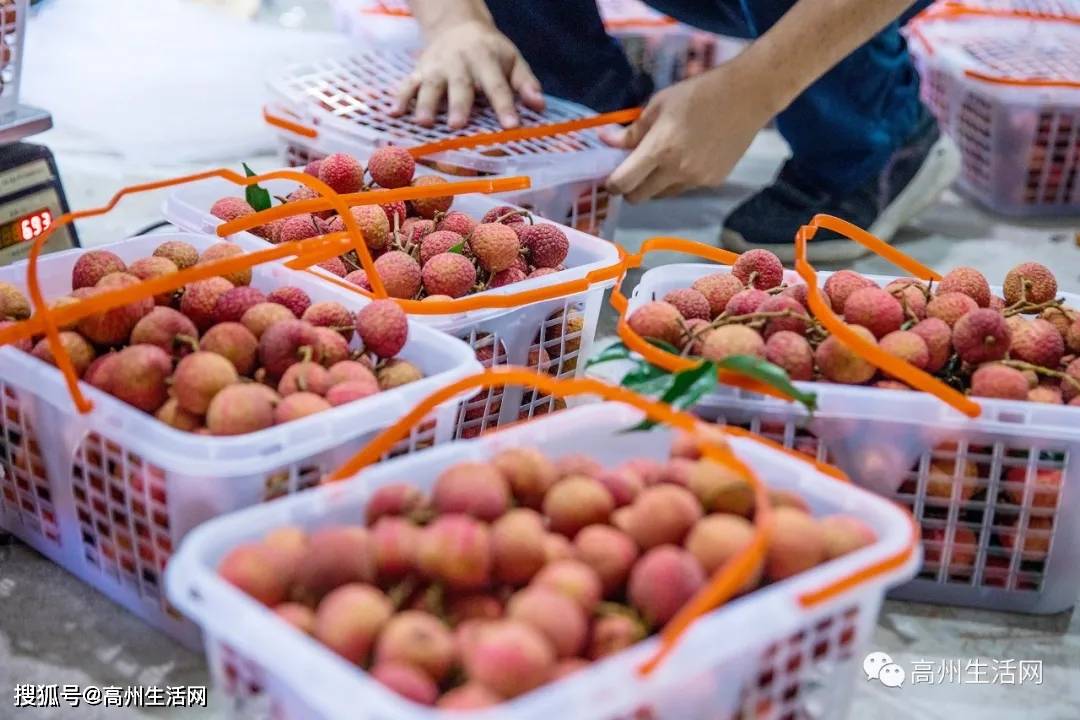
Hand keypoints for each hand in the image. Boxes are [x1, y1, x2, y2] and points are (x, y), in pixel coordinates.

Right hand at [392, 20, 544, 129]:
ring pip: (430, 86)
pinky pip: (407, 84)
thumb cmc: (490, 51)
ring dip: (426, 104)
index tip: (511, 126)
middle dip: (459, 105)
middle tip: (457, 126)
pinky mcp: (420, 71)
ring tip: (424, 123)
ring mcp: (437, 68)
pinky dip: (399, 98)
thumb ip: (525, 83)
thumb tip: (539, 106)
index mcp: (486, 60)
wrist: (456, 25)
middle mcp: (460, 63)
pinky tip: (392, 113)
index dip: (504, 106)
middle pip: (460, 86)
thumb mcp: (512, 60)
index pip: (497, 86)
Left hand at [602, 59, 777, 202]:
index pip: (623, 183)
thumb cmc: (698, 94)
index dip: (612, 184)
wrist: (746, 96)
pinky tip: (690, 156)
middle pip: (639, 197)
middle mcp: (676, 170)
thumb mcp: (658, 105)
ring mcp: (696, 180)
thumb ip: (632, 130)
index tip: (611, 177)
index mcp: (659, 149)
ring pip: (662, 194)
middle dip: (630, 188)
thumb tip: (606, 141)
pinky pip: (685, 188)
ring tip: (665, 159)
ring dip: (655, 184)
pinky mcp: (713, 182)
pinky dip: (679, 179)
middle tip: (633, 171)